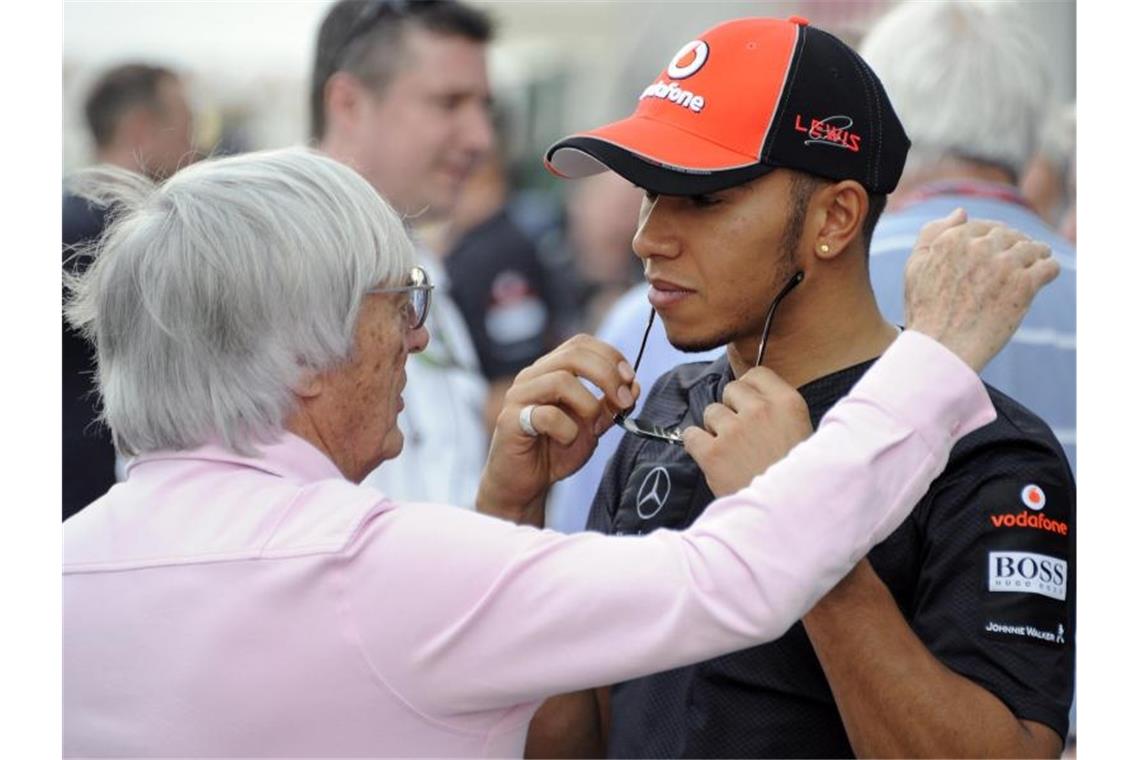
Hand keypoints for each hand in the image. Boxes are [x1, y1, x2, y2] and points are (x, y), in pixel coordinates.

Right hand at [476, 335, 638, 522]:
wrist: (525, 483)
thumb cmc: (555, 450)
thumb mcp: (593, 425)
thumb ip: (611, 405)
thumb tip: (634, 385)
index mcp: (551, 370)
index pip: (581, 343)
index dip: (610, 356)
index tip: (629, 379)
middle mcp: (533, 376)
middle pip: (574, 355)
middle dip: (607, 376)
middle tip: (623, 401)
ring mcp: (519, 396)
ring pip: (561, 380)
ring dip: (589, 405)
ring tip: (594, 427)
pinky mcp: (510, 421)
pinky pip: (547, 415)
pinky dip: (567, 430)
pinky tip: (567, 440)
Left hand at [682, 366, 811, 496]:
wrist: (788, 517)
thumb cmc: (796, 480)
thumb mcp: (802, 435)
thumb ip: (779, 412)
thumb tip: (752, 400)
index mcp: (788, 404)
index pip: (756, 374)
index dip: (749, 390)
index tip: (748, 405)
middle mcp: (760, 410)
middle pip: (730, 390)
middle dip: (732, 409)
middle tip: (742, 435)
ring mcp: (734, 431)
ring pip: (710, 412)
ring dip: (716, 429)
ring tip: (732, 453)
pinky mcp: (712, 453)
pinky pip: (691, 435)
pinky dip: (697, 446)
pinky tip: (712, 459)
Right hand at [904, 209, 1059, 371]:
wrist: (941, 349)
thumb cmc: (925, 313)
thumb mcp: (914, 268)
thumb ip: (931, 234)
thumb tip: (961, 213)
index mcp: (952, 239)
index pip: (984, 227)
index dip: (993, 238)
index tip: (997, 252)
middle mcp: (979, 246)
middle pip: (1010, 235)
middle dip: (1015, 245)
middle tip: (1018, 261)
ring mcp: (1004, 264)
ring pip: (1033, 248)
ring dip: (1036, 255)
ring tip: (1036, 265)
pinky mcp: (1024, 285)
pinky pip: (1049, 267)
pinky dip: (1050, 270)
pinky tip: (1045, 278)